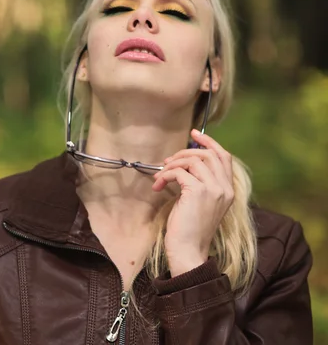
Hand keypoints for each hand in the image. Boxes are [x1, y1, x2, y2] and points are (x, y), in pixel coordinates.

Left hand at [152, 129, 233, 275]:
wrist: (189, 252)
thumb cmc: (191, 229)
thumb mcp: (202, 202)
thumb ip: (201, 182)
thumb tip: (184, 160)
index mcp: (228, 189)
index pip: (224, 156)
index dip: (209, 142)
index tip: (194, 134)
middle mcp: (224, 187)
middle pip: (207, 154)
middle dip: (185, 152)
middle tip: (169, 160)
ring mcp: (213, 189)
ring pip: (192, 160)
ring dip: (172, 164)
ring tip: (162, 175)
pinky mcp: (197, 192)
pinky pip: (179, 172)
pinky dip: (166, 175)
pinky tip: (159, 185)